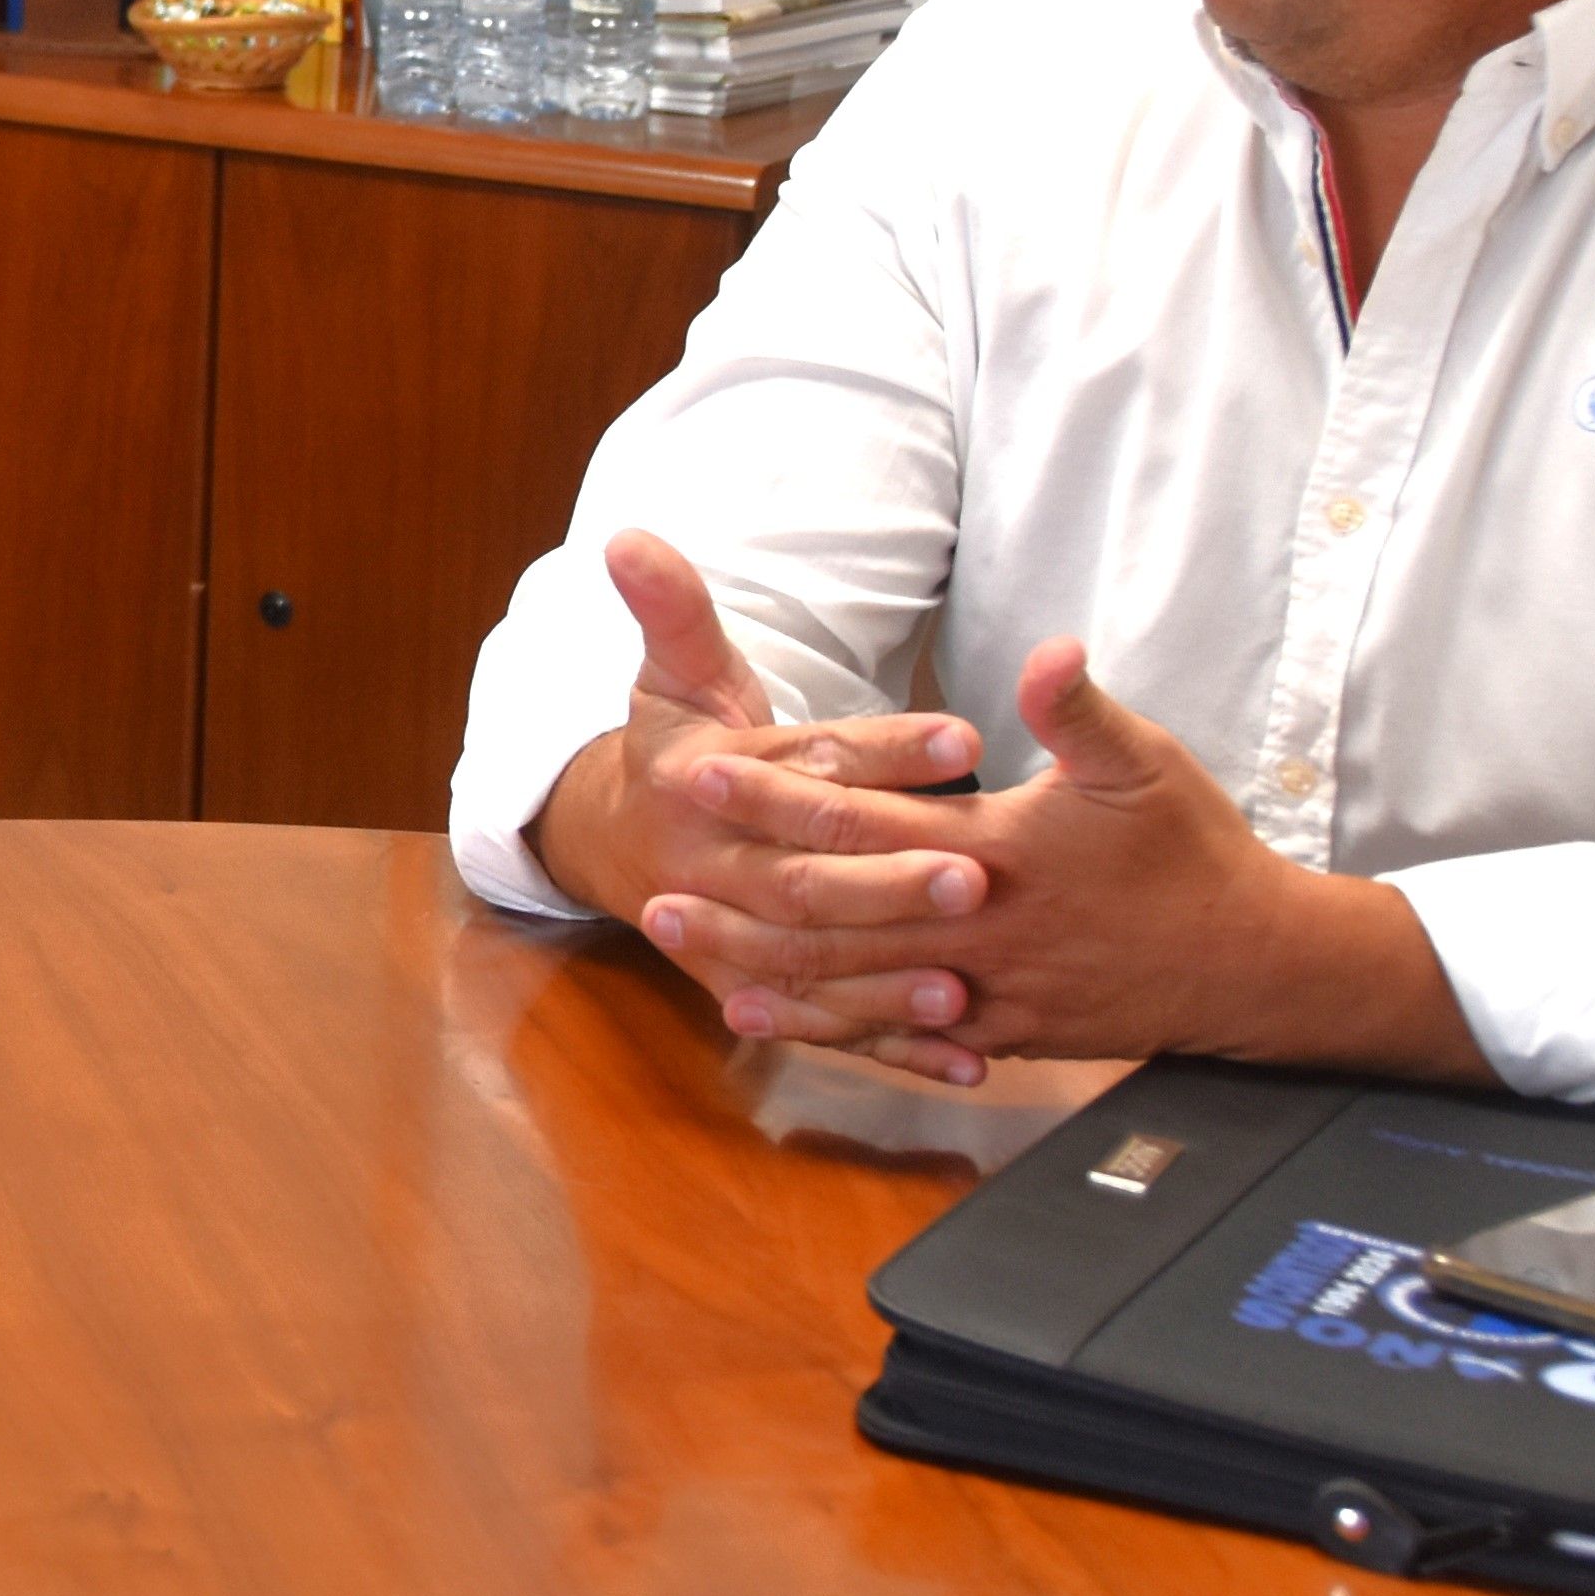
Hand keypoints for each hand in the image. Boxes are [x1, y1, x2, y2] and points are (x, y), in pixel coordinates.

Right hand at [534, 532, 984, 1053]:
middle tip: (979, 876)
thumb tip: (627, 537)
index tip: (963, 738)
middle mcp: (709, 867)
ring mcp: (725, 939)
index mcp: (699, 781)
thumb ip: (671, 607)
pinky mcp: (749, 990)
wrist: (615, 843)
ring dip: (884, 983)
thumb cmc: (675, 747)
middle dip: (888, 882)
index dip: (879, 752)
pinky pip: (822, 1025)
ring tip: (964, 988)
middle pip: (803, 879)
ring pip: (809, 966)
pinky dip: (890, 1049)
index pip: (801, 764)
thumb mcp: (673, 672)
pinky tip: (963, 1058)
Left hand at [636, 635, 1480, 1082]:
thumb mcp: (1147, 763)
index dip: (778, 798)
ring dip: (764, 966)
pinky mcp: (1000, 1030)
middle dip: (741, 897)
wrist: (1256, 968)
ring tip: (686, 950)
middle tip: (654, 886)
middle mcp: (977, 929)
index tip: (704, 774)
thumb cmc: (1197, 854)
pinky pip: (894, 1034)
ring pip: (851, 987)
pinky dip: (825, 1028)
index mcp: (999, 852)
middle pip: (835, 914)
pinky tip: (768, 1017)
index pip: (864, 821)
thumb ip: (1082, 711)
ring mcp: (986, 990)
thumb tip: (1051, 652)